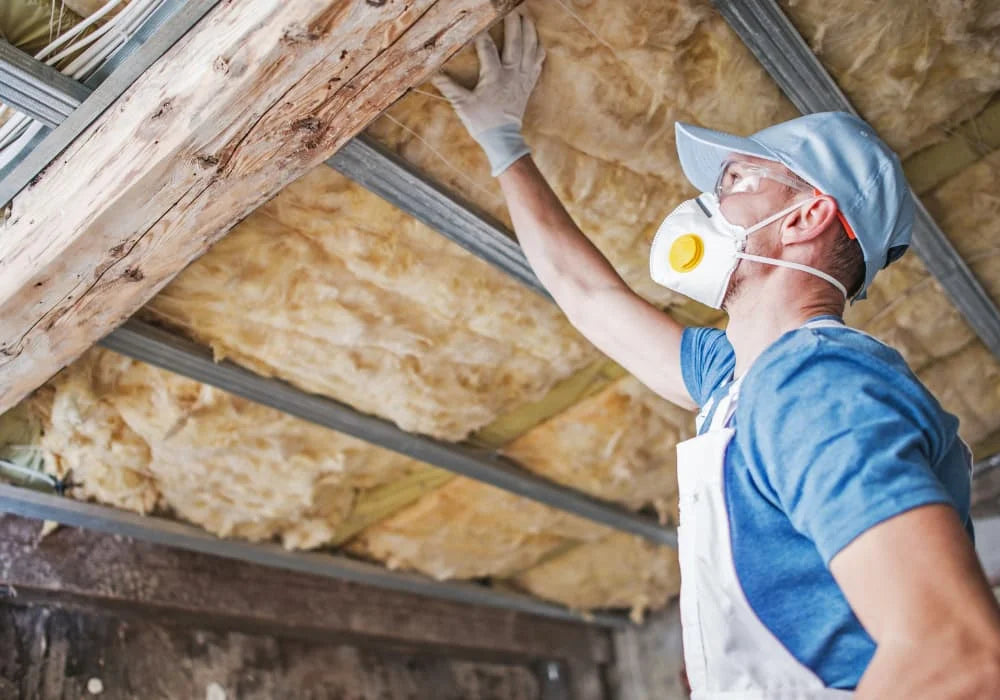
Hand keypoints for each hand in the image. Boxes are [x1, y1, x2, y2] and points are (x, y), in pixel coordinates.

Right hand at [431, 11, 545, 174]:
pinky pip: (537, 63)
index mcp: (495, 76)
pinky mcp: (529, 84)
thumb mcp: (462, 105)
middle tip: (512, 7)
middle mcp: (512, 74)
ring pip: (530, 49)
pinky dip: (538, 50)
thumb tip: (433, 74)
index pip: (488, 48)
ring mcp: (523, 78)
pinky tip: (537, 41)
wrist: (503, 139)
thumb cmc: (482, 122)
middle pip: (515, 42)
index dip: (483, 34)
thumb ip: (449, 87)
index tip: (479, 23)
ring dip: (529, 31)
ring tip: (526, 16)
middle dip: (513, 22)